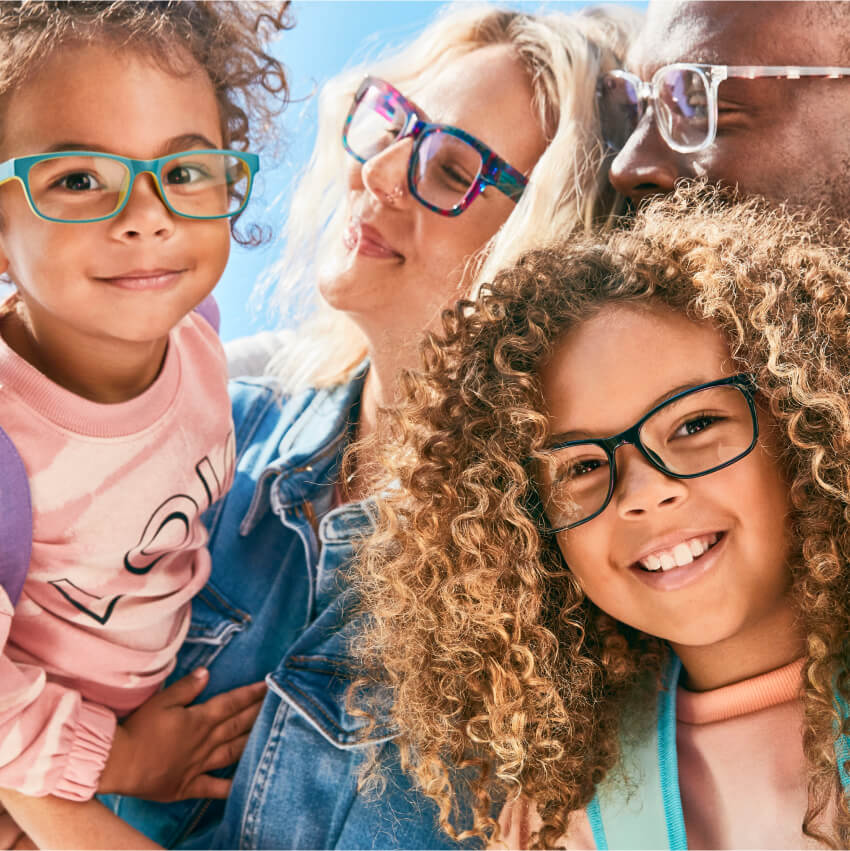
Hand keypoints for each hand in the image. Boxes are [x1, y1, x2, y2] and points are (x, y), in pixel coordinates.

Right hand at [98, 668, 265, 801]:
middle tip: (280, 704)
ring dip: (253, 742)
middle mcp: (205, 741)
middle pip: (239, 725)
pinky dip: (231, 786)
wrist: (119, 764)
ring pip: (234, 752)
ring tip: (271, 734)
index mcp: (200, 719)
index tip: (270, 686)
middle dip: (260, 713)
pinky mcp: (189, 785)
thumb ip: (186, 688)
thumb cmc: (139, 729)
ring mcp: (200, 765)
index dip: (252, 694)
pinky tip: (245, 783)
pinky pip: (215, 787)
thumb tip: (207, 673)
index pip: (232, 703)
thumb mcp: (162, 701)